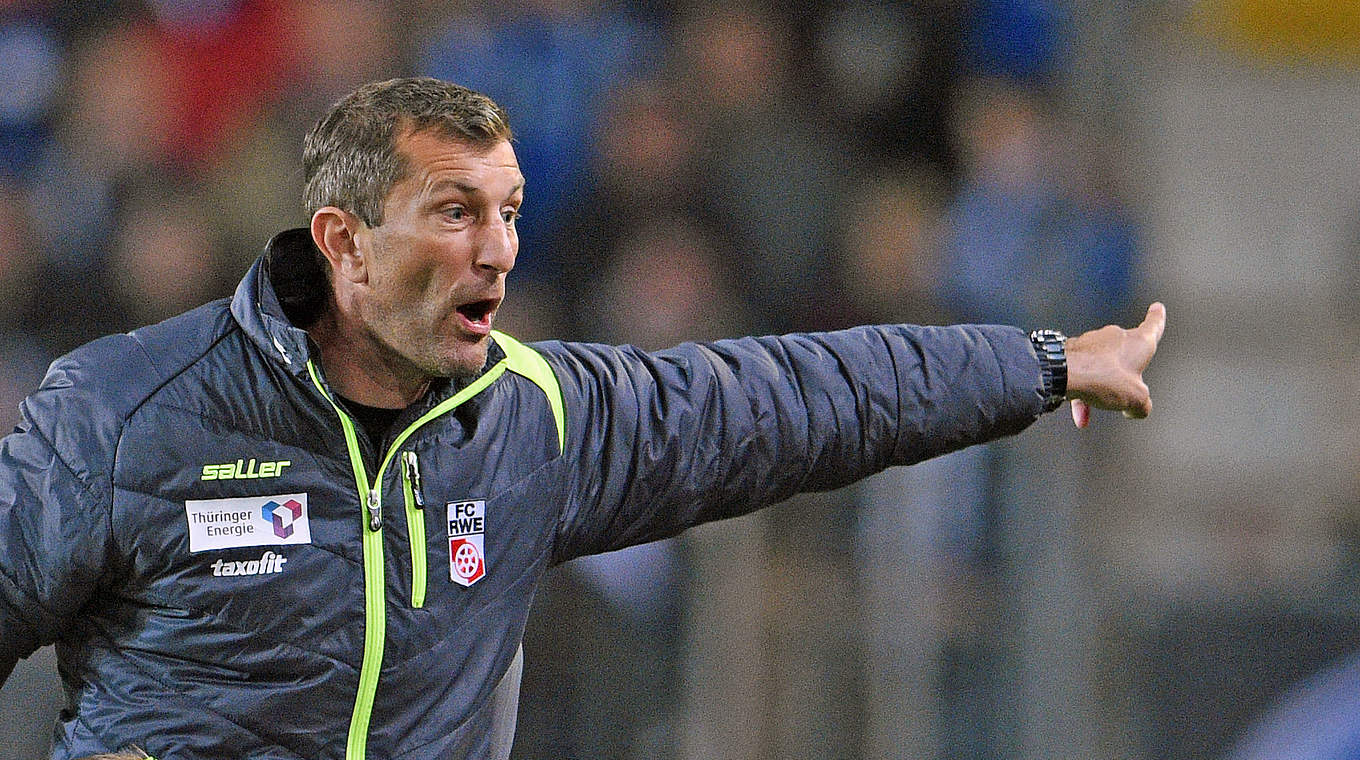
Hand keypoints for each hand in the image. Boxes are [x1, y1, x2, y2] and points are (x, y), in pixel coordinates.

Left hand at [1064, 302, 1166, 427]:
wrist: (1063, 373)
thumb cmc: (1105, 379)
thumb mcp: (1136, 399)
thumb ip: (1142, 405)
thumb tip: (1136, 409)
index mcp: (1138, 342)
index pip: (1153, 326)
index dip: (1157, 318)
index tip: (1158, 307)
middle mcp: (1114, 337)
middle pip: (1124, 357)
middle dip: (1122, 379)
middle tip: (1119, 399)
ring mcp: (1091, 342)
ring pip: (1100, 370)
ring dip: (1098, 393)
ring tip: (1088, 415)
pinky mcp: (1072, 351)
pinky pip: (1082, 374)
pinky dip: (1082, 394)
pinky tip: (1079, 415)